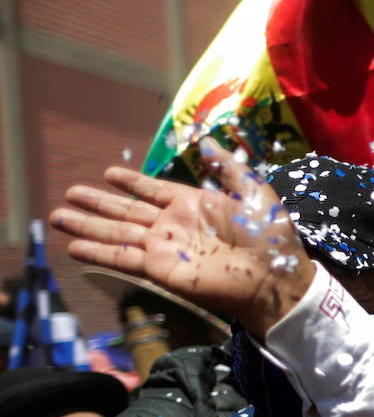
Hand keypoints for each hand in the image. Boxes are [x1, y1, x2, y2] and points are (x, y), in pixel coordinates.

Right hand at [49, 140, 312, 336]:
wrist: (272, 277)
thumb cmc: (269, 236)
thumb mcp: (251, 191)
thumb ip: (225, 165)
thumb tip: (207, 138)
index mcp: (193, 204)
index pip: (153, 190)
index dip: (131, 182)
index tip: (108, 173)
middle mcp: (174, 225)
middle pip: (127, 210)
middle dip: (98, 202)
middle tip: (69, 192)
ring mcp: (164, 248)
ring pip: (118, 232)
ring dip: (88, 225)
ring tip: (58, 216)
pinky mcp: (160, 270)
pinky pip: (123, 258)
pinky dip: (98, 252)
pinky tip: (74, 248)